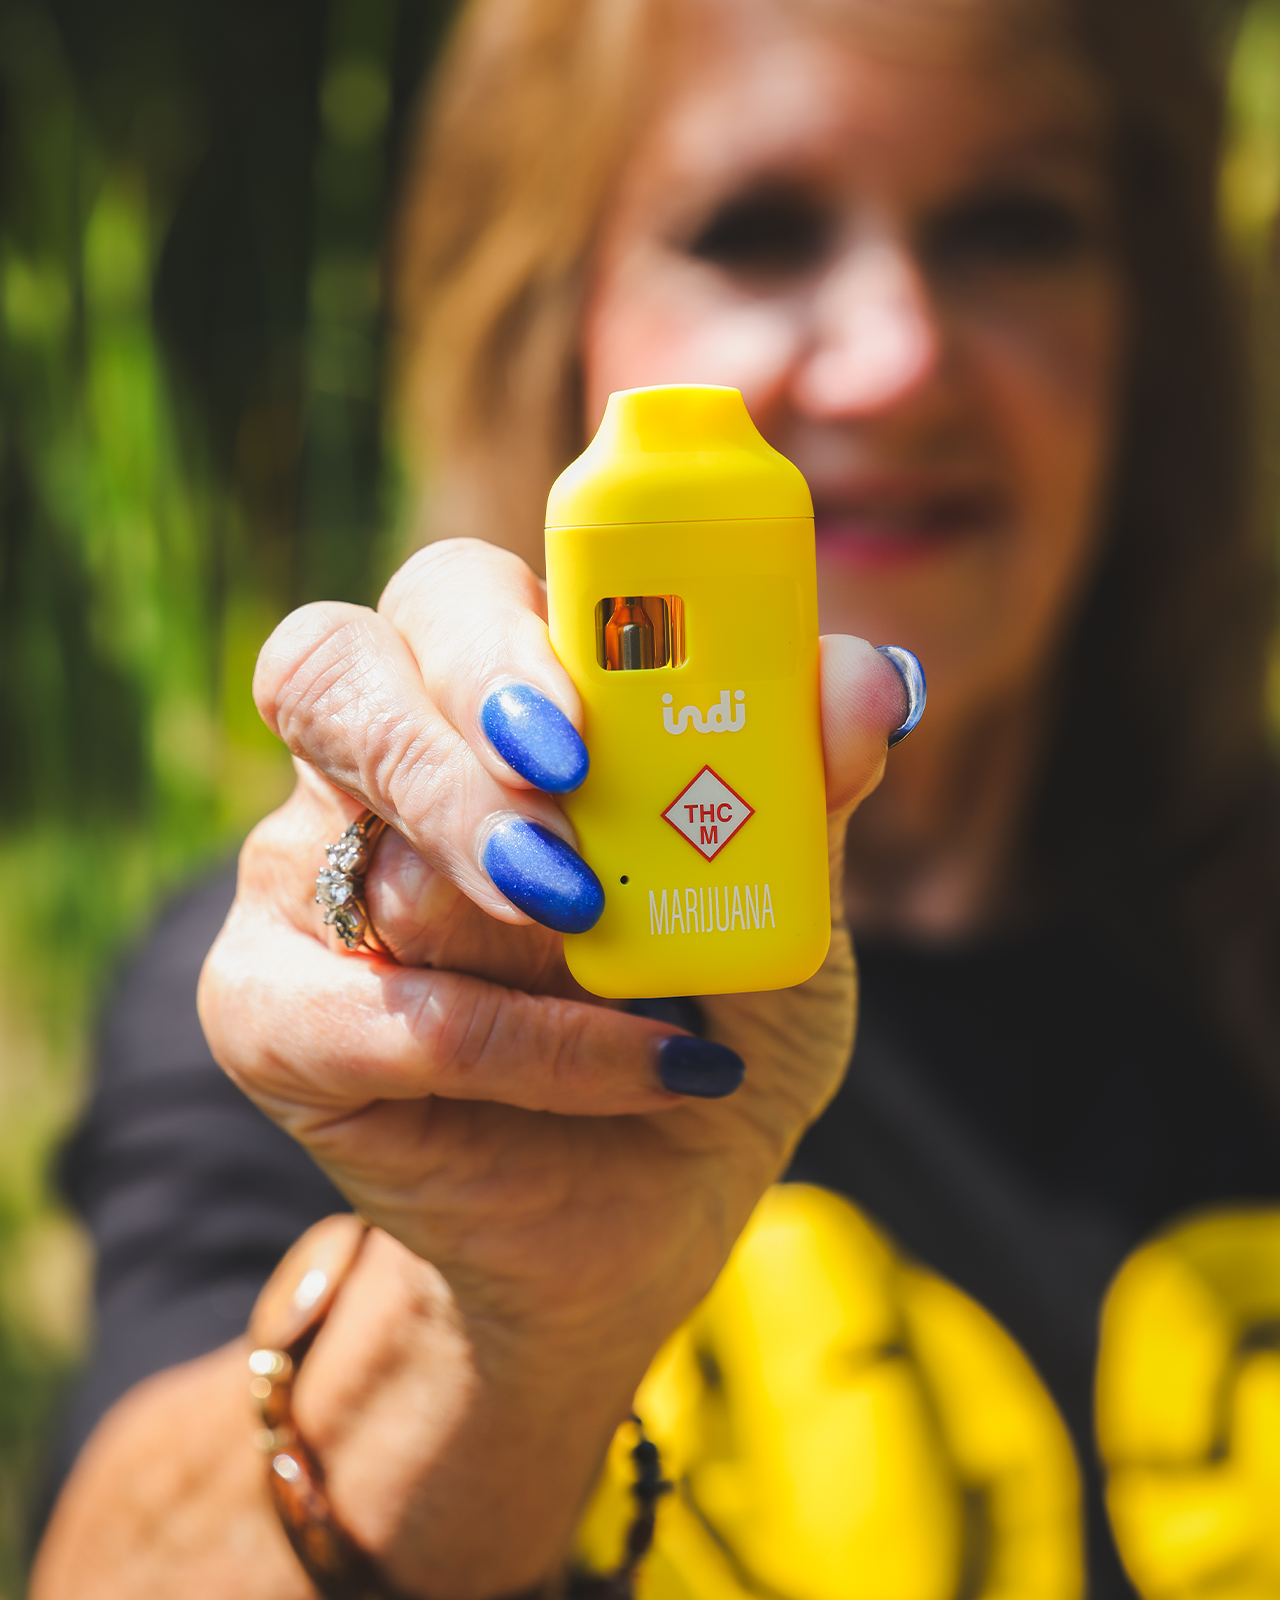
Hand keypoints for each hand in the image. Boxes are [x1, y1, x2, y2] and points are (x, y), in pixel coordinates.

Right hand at [197, 536, 909, 1593]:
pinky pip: (384, 1014)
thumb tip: (870, 679)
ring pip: (364, 857)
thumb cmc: (709, 1021)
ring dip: (513, 924)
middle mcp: (372, 774)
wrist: (652, 1214)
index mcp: (486, 706)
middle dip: (452, 754)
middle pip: (333, 673)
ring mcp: (301, 890)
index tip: (583, 715)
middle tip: (565, 835)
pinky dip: (532, 1047)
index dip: (495, 633)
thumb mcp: (784, 908)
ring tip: (637, 970)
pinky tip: (647, 1066)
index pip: (449, 599)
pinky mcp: (271, 1019)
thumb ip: (802, 790)